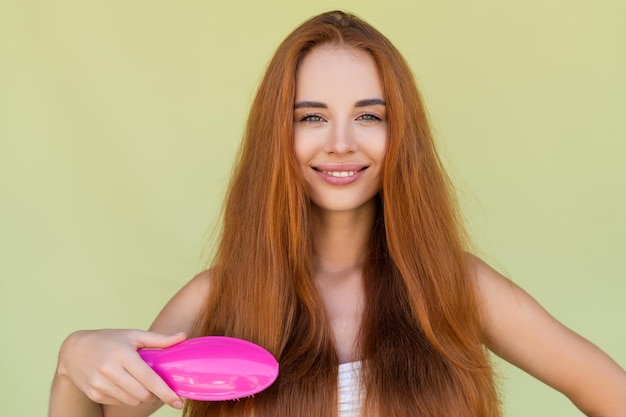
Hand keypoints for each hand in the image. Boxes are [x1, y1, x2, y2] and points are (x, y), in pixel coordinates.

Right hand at [56, 329, 186, 408]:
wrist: (73, 350)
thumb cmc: (109, 340)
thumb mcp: (133, 335)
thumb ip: (159, 339)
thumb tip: (183, 337)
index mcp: (123, 354)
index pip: (149, 378)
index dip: (165, 392)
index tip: (178, 402)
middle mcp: (110, 370)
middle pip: (142, 394)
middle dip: (153, 393)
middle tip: (155, 385)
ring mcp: (100, 383)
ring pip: (131, 401)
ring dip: (140, 396)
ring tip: (138, 382)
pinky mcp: (93, 393)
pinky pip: (119, 402)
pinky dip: (126, 397)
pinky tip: (123, 384)